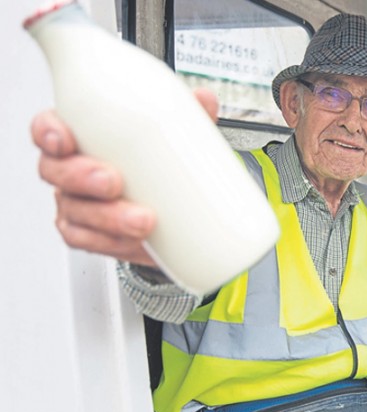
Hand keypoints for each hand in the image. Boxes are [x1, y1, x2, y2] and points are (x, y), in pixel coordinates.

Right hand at [30, 88, 218, 265]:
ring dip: (106, 217)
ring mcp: (78, 203)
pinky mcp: (91, 234)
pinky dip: (111, 242)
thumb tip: (203, 99)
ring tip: (142, 220)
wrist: (178, 211)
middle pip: (55, 170)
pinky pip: (88, 241)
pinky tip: (133, 240)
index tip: (65, 139)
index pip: (48, 128)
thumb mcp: (173, 136)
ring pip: (75, 210)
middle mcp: (72, 169)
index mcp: (83, 137)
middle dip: (81, 177)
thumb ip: (185, 115)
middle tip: (114, 182)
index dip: (48, 132)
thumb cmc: (159, 164)